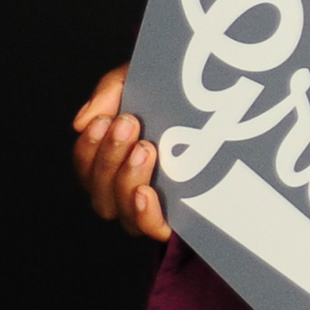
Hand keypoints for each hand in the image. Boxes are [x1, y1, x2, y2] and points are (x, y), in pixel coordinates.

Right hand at [69, 64, 171, 243]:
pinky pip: (151, 228)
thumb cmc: (177, 95)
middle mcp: (123, 187)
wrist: (228, 105)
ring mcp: (148, 205)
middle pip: (98, 187)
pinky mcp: (176, 218)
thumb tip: (81, 122)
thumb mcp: (141, 80)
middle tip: (129, 125)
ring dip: (126, 178)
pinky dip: (143, 214)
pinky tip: (146, 192)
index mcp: (112, 159)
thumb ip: (110, 92)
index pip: (85, 164)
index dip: (89, 146)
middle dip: (109, 155)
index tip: (105, 120)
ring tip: (146, 149)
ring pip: (118, 208)